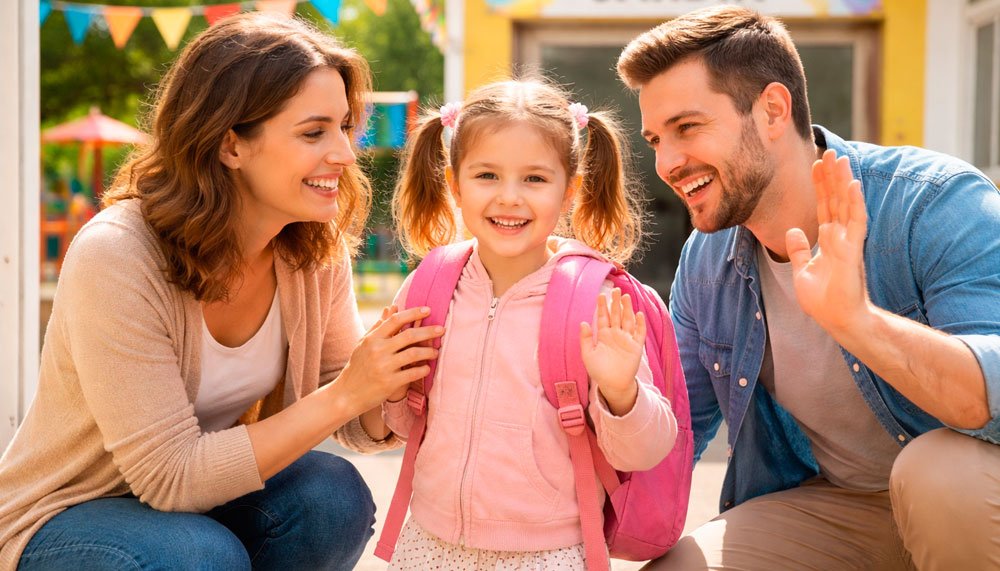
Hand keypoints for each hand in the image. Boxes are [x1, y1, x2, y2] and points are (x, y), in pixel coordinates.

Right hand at [335, 304, 442, 412]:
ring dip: (429, 352)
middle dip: (429, 331)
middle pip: (409, 335)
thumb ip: (379, 326)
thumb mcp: (364, 344)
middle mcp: (378, 350)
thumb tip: (392, 308)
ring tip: (436, 352)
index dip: (413, 313)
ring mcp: (384, 367)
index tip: (428, 309)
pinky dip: (423, 369)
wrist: (346, 394)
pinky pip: (413, 373)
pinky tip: (427, 368)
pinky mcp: (389, 383)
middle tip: (442, 329)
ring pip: (414, 354)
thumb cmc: (358, 366)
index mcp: (372, 339)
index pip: (396, 320)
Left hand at [580, 288, 645, 415]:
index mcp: (603, 335)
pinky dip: (639, 324)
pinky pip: (639, 333)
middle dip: (615, 303)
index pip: (603, 317)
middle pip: (616, 315)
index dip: (602, 306)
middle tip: (616, 290)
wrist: (612, 384)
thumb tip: (582, 322)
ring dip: (627, 309)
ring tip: (626, 297)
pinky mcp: (636, 346)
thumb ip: (586, 339)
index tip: (601, 295)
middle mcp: (615, 334)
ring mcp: (626, 339)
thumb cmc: (599, 371)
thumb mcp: (588, 354)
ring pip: (627, 320)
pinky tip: (638, 314)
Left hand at [786, 149, 870, 333]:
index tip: (816, 165)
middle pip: (835, 200)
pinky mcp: (853, 251)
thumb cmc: (823, 299)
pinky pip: (856, 223)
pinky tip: (852, 186)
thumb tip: (792, 231)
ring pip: (847, 206)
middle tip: (829, 152)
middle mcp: (840, 237)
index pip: (823, 206)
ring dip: (843, 183)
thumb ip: (799, 250)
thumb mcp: (802, 271)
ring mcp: (848, 242)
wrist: (836, 319)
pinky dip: (854, 204)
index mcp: (828, 240)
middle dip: (831, 177)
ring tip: (840, 160)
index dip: (820, 186)